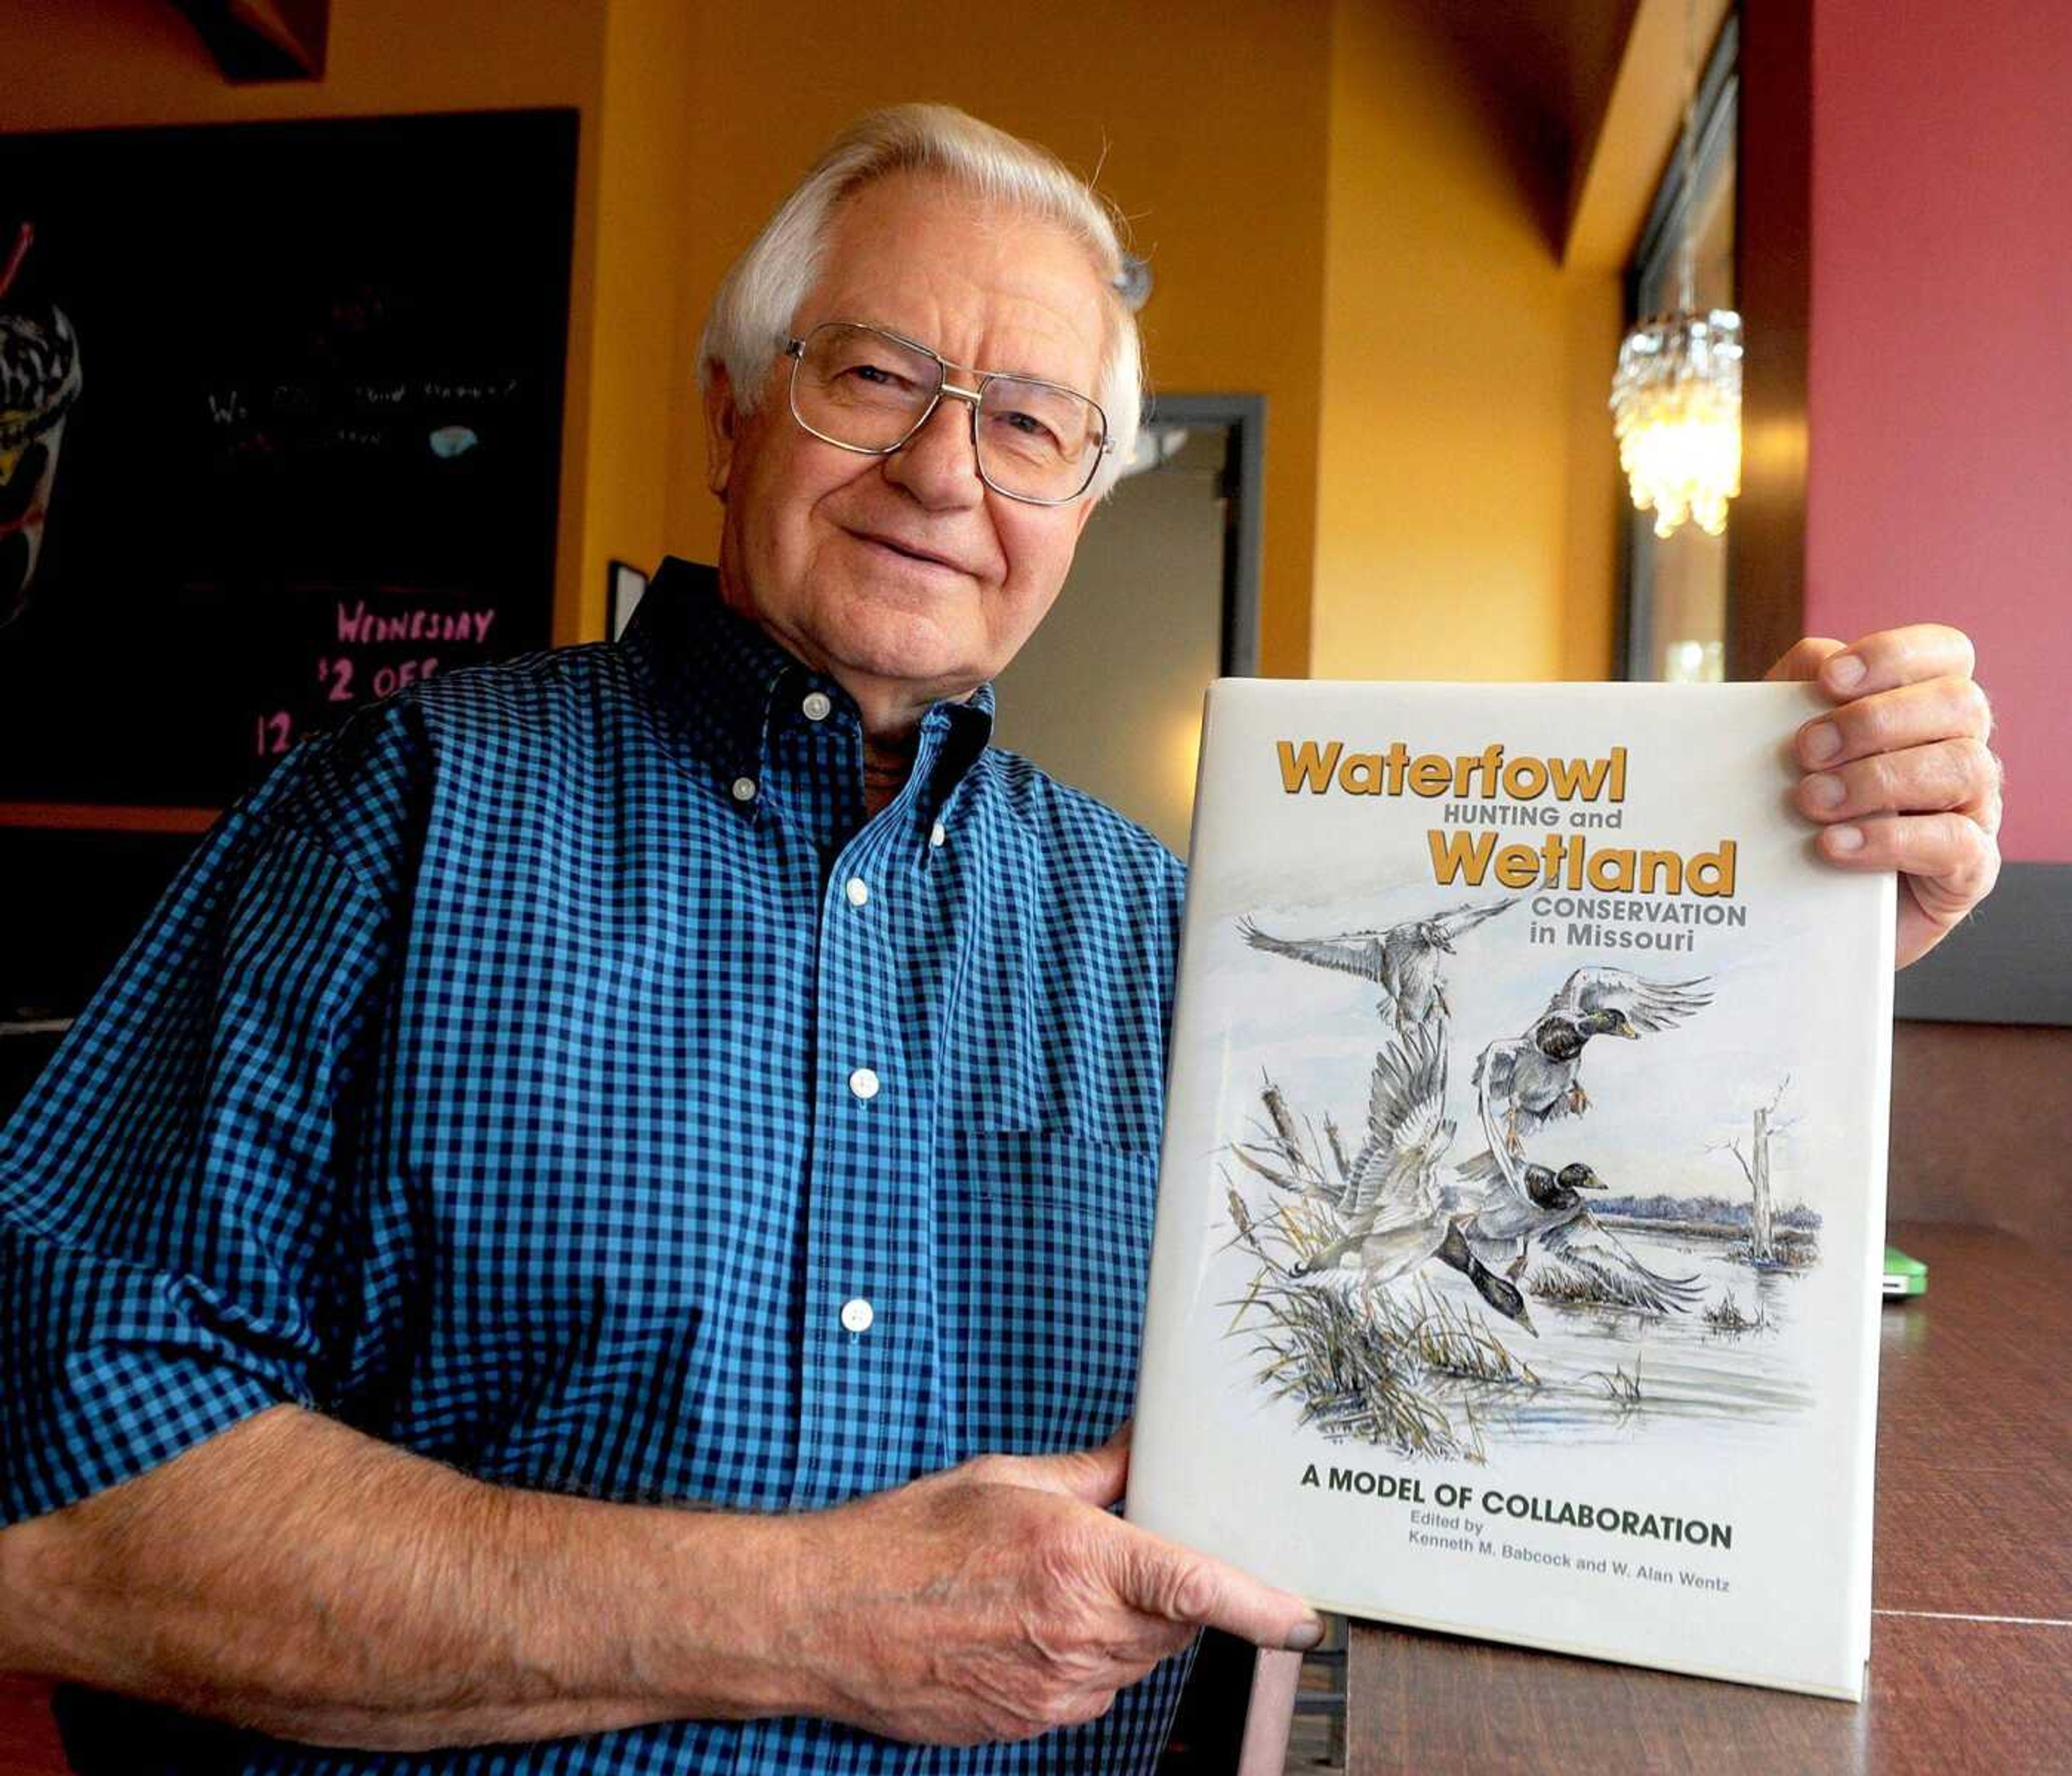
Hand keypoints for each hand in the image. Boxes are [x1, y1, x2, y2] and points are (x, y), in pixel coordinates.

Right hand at [776, 1425, 1320, 1745]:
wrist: (828, 1619)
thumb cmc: (905, 1543)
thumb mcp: (1005, 1479)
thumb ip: (1093, 1471)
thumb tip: (1146, 1446)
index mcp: (1077, 1561)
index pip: (1196, 1589)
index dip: (1261, 1606)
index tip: (1303, 1616)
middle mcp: (1076, 1633)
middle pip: (1175, 1626)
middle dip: (1174, 1591)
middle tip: (1127, 1550)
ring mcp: (1054, 1690)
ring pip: (1137, 1661)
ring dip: (1127, 1624)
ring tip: (1059, 1583)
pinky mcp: (1031, 1724)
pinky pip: (1093, 1691)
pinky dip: (1088, 1657)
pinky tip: (1033, 1623)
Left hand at [1766, 625, 2000, 967]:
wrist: (1796, 907)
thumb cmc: (1795, 814)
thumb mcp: (1784, 750)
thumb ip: (1795, 697)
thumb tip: (1816, 660)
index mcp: (1924, 707)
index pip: (1946, 653)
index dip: (1894, 655)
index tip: (1829, 680)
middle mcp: (1961, 749)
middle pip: (1959, 704)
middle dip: (1875, 721)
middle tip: (1805, 752)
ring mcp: (1973, 810)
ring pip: (1963, 767)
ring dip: (1879, 778)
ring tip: (1811, 802)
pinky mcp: (1967, 871)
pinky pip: (1956, 843)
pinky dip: (1890, 840)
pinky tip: (1834, 845)